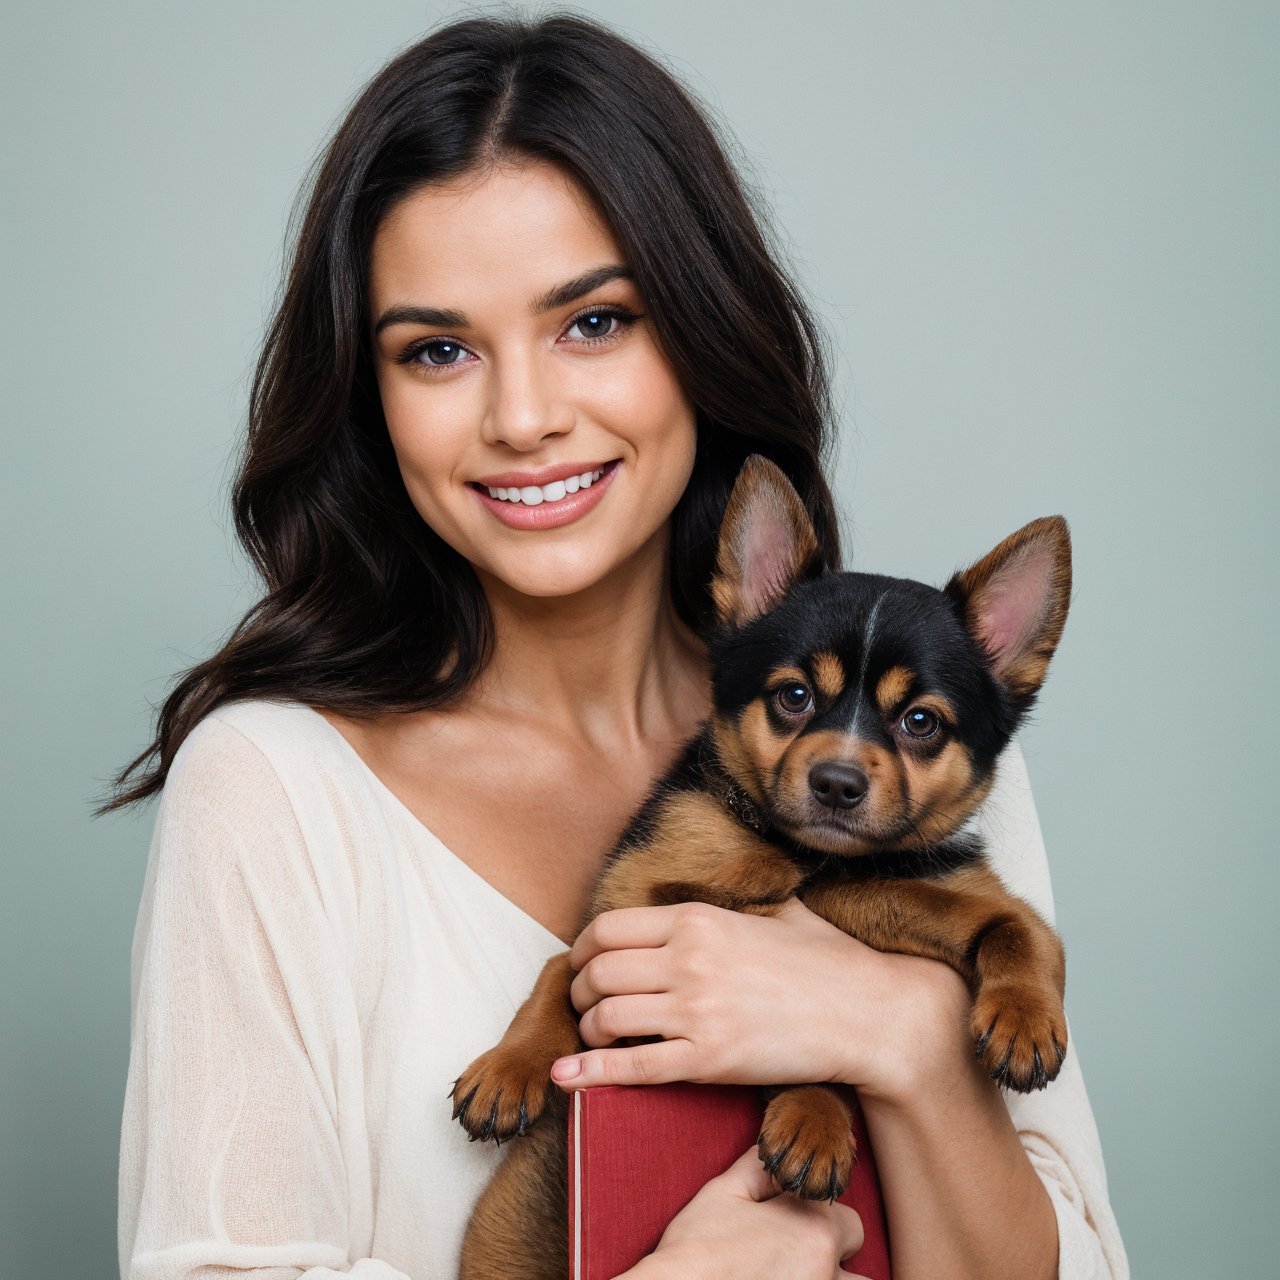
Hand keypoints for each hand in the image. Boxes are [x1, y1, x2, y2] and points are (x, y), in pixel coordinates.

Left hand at [551, 897, 971, 1098]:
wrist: (870, 1013)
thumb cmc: (828, 961)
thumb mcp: (773, 913)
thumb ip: (731, 906)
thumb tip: (711, 899)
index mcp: (699, 919)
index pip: (608, 928)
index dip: (584, 948)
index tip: (584, 961)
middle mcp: (690, 959)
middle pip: (599, 973)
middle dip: (580, 990)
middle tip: (584, 1001)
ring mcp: (697, 1011)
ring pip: (607, 1018)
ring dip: (588, 1029)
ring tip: (593, 1034)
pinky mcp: (709, 1060)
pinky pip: (633, 1066)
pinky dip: (592, 1073)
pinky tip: (568, 1078)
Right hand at [615, 1145, 869, 1279]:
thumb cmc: (697, 1248)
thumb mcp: (724, 1192)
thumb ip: (760, 1165)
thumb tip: (777, 1143)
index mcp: (815, 1231)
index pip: (849, 1223)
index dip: (820, 1223)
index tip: (792, 1229)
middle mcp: (826, 1273)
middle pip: (858, 1270)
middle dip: (833, 1261)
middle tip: (791, 1258)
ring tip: (793, 1274)